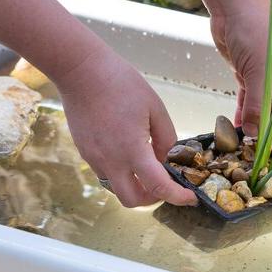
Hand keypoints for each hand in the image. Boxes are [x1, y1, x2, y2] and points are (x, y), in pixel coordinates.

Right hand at [55, 46, 197, 207]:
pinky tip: (126, 150)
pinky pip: (104, 172)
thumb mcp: (154, 107)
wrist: (81, 71)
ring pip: (116, 187)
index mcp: (132, 150)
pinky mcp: (84, 151)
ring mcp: (94, 158)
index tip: (190, 197)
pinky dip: (120, 171)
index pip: (158, 187)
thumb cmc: (120, 83)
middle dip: (152, 198)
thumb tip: (169, 159)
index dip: (177, 197)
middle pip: (132, 200)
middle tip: (164, 183)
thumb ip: (166, 138)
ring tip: (145, 163)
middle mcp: (110, 160)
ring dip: (134, 184)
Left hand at [167, 0, 271, 160]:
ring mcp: (266, 79)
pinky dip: (242, 118)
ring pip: (263, 114)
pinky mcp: (247, 75)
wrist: (233, 4)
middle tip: (260, 166)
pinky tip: (235, 134)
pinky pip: (248, 104)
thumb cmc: (255, 30)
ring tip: (245, 155)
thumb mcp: (259, 72)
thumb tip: (253, 138)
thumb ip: (257, 107)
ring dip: (255, 133)